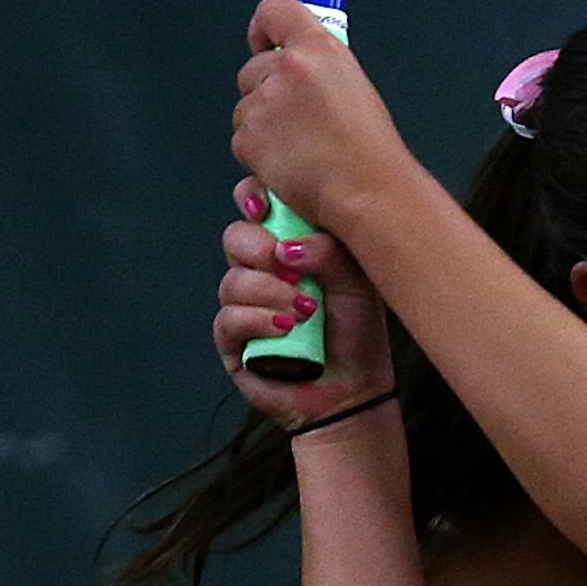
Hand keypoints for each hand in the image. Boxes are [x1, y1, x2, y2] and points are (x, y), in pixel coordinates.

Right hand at [217, 176, 395, 431]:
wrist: (353, 388)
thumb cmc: (358, 330)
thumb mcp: (357, 282)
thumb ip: (330, 252)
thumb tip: (288, 247)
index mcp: (292, 246)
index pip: (258, 206)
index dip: (253, 197)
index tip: (265, 206)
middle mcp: (263, 271)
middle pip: (235, 237)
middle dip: (258, 247)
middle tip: (287, 265)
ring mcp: (244, 304)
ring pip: (232, 279)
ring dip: (268, 291)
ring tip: (304, 310)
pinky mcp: (233, 340)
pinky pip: (228, 318)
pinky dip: (257, 320)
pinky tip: (286, 329)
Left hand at [231, 0, 415, 234]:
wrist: (368, 191)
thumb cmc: (370, 149)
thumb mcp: (354, 87)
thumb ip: (319, 65)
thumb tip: (297, 58)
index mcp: (319, 48)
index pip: (274, 11)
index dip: (265, 27)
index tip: (269, 39)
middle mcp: (287, 68)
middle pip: (253, 68)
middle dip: (267, 90)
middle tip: (299, 117)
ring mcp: (264, 104)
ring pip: (245, 108)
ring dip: (263, 126)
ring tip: (302, 146)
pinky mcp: (248, 138)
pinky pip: (243, 140)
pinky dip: (260, 155)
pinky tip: (290, 164)